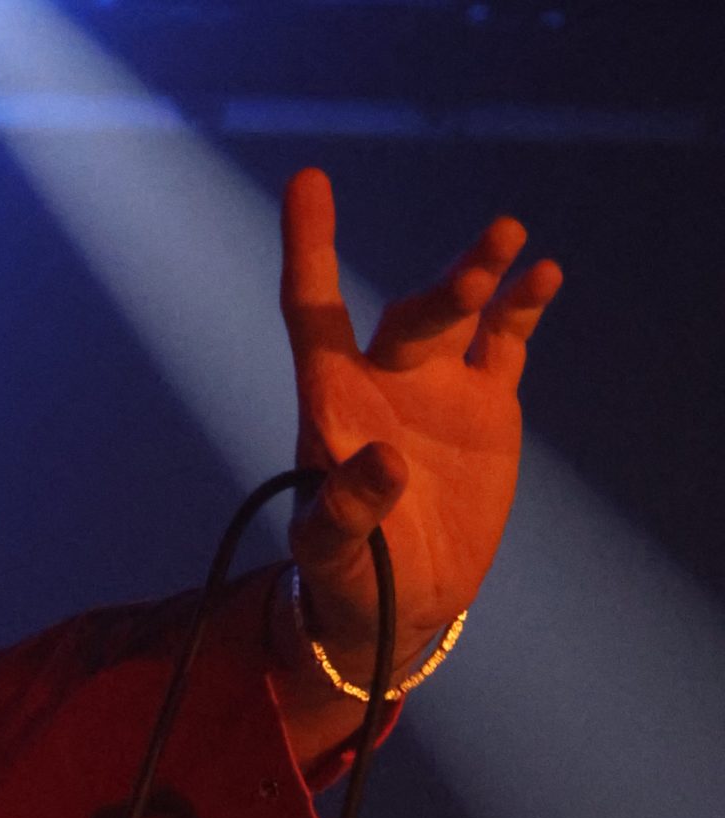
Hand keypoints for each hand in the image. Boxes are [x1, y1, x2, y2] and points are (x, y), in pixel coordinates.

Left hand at [279, 167, 561, 678]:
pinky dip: (522, 307)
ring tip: (508, 240)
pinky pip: (505, 339)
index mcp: (331, 404)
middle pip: (410, 316)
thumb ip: (345, 512)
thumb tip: (385, 461)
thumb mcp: (332, 554)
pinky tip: (542, 276)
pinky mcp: (485, 402)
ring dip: (480, 276)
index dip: (310, 249)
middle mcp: (384, 380)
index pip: (312, 312)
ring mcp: (438, 386)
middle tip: (479, 269)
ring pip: (458, 314)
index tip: (308, 183)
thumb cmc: (345, 577)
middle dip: (444, 289)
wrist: (400, 601)